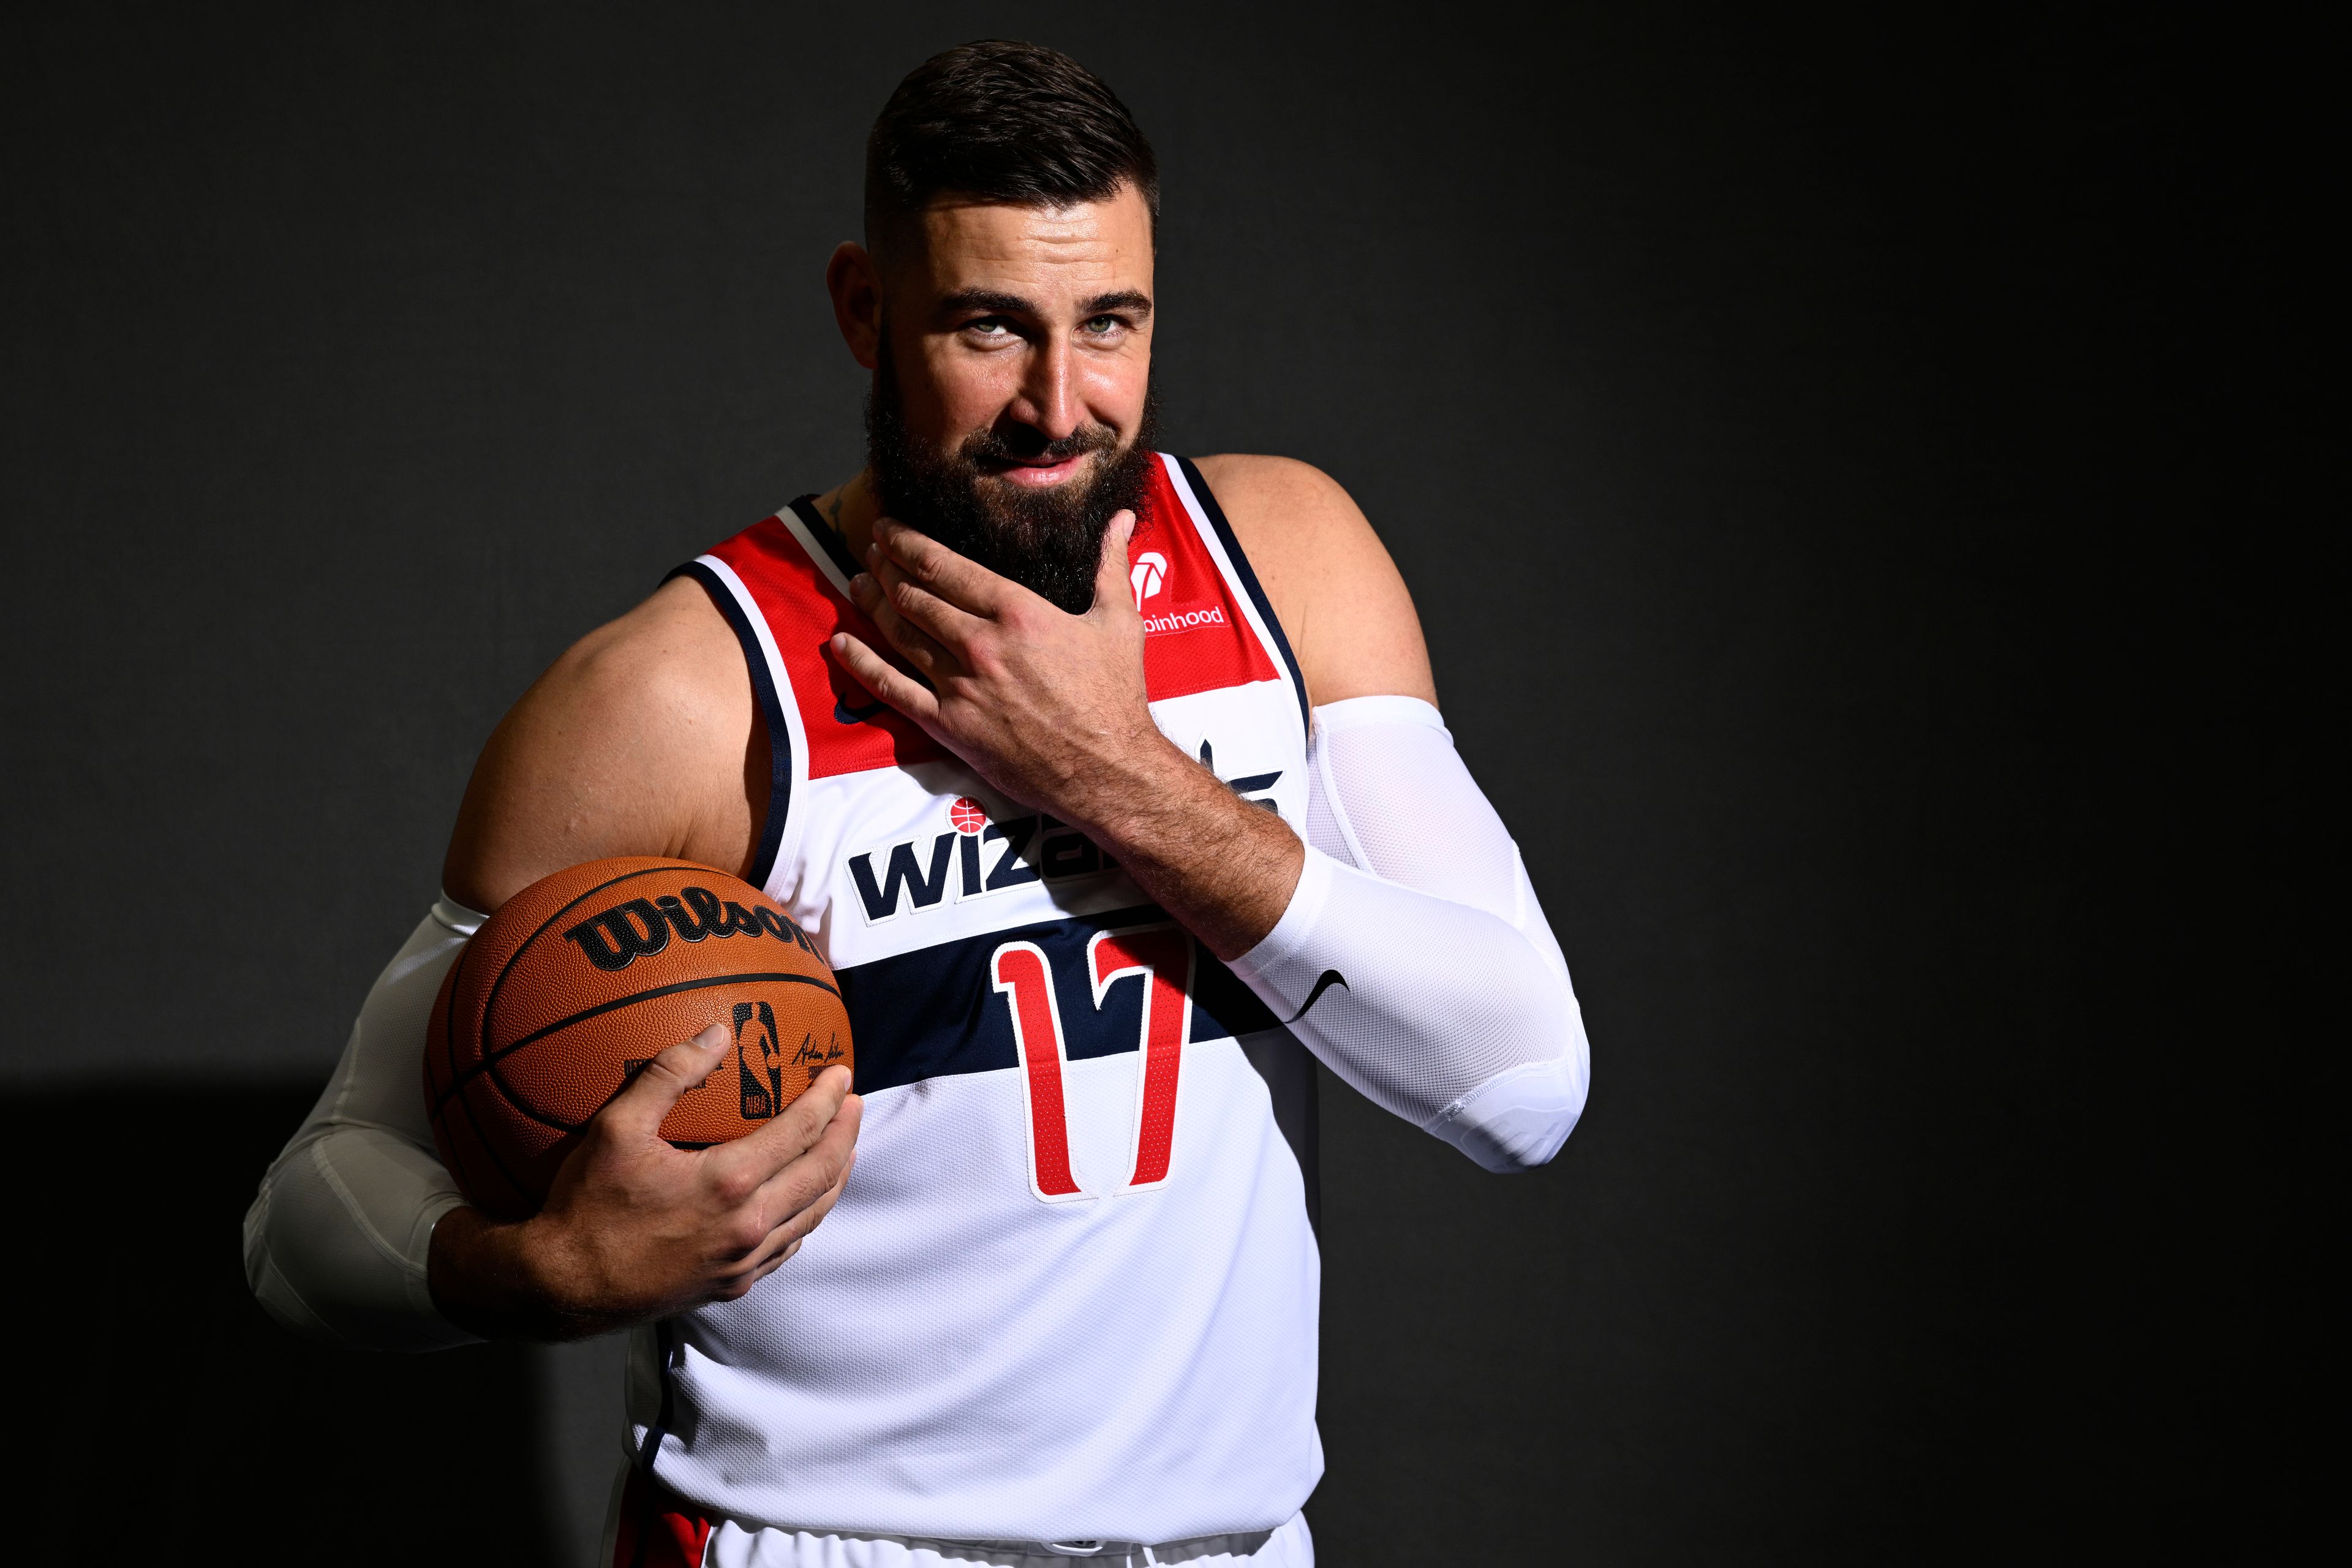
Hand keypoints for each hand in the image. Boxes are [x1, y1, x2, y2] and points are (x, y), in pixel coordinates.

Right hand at [428, 1025, 859, 1338]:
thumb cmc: (586, 1203)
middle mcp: (749, 1226)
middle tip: (855, 1103)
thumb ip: (670, 1073)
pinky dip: (807, 1217)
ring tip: (843, 1147)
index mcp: (730, 1183)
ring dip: (835, 1176)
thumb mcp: (617, 1126)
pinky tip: (804, 1204)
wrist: (564, 1288)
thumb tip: (718, 1031)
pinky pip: (787, 1248)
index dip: (828, 1098)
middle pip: (823, 1173)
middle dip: (846, 1133)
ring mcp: (743, 1261)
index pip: (803, 1131)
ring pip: (813, 1215)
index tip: (842, 1073)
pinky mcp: (731, 1286)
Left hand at [830, 511, 1174, 828]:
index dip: (907, 543)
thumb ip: (1111, 566)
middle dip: (885, 567)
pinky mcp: (949, 727)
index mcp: (1018, 612)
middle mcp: (981, 644)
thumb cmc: (1115, 697)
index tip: (888, 529)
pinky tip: (841, 645)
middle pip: (913, 596)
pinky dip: (861, 664)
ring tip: (857, 584)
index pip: (944, 566)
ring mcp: (960, 687)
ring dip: (872, 604)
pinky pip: (892, 690)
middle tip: (870, 552)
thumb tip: (1122, 519)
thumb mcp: (1120, 623)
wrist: (1108, 771)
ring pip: (898, 635)